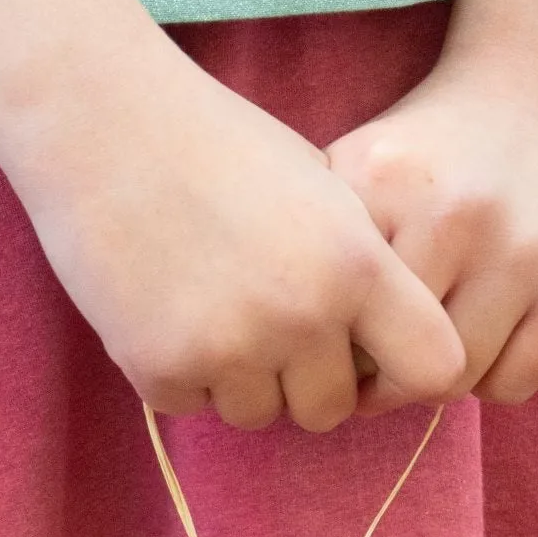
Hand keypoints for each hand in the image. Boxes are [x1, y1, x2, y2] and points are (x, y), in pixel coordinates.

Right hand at [0, 0, 460, 431]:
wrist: (101, 121)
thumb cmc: (217, 144)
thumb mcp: (321, 190)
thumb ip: (361, 270)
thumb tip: (380, 351)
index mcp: (358, 265)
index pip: (436, 367)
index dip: (407, 374)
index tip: (373, 359)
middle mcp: (303, 316)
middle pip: (332, 410)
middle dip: (304, 382)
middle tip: (265, 325)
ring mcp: (229, 347)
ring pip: (257, 415)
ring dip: (239, 380)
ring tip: (208, 305)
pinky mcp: (160, 367)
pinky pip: (189, 404)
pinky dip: (177, 371)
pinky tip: (162, 305)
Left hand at [326, 62, 537, 408]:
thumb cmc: (429, 149)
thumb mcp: (358, 167)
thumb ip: (319, 247)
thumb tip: (300, 358)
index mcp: (383, 185)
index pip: (335, 316)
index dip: (330, 346)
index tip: (332, 347)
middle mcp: (455, 217)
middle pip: (395, 359)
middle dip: (381, 375)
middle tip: (378, 362)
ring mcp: (523, 253)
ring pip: (457, 380)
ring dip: (438, 379)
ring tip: (427, 349)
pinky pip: (515, 385)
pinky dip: (492, 379)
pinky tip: (482, 341)